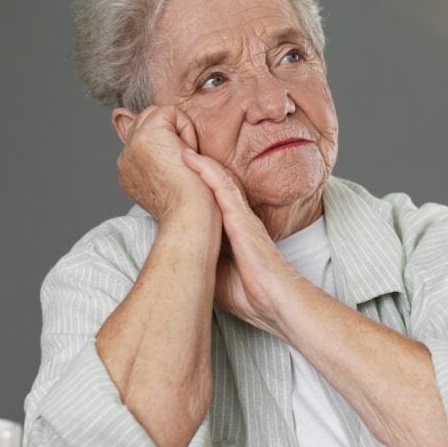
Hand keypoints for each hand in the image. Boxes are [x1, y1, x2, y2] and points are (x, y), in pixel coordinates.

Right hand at [116, 106, 218, 224]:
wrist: (191, 216)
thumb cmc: (192, 206)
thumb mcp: (172, 180)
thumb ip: (161, 159)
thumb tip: (168, 142)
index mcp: (129, 170)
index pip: (145, 136)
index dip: (168, 143)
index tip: (178, 171)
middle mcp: (125, 159)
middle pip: (148, 120)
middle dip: (171, 135)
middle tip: (183, 166)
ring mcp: (132, 146)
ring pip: (158, 115)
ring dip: (179, 133)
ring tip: (184, 162)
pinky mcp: (147, 136)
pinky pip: (170, 112)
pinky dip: (186, 130)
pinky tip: (186, 156)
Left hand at [181, 149, 297, 333]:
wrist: (276, 302)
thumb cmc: (251, 295)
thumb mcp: (214, 277)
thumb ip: (200, 263)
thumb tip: (175, 264)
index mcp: (229, 232)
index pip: (208, 202)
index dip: (191, 186)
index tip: (170, 174)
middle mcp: (235, 219)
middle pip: (211, 184)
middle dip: (192, 165)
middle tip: (171, 148)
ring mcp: (240, 216)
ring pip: (216, 179)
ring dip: (196, 160)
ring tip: (176, 144)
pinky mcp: (243, 218)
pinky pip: (223, 187)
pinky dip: (206, 170)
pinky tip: (190, 157)